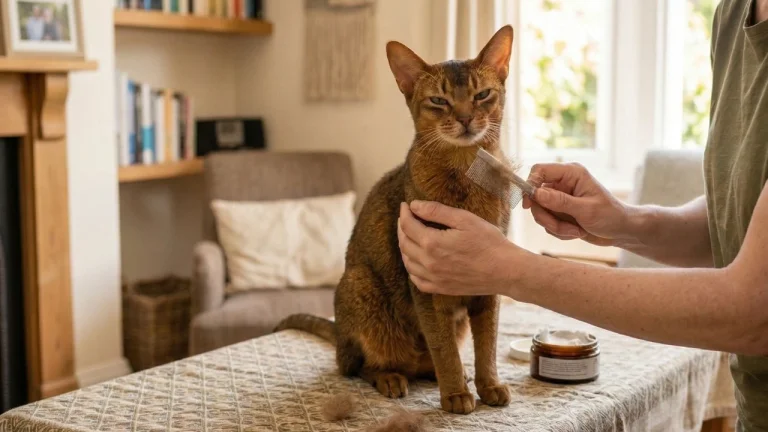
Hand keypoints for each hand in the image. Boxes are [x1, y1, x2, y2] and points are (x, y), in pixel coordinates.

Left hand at [397, 200, 515, 295]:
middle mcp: (428, 263)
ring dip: (405, 247)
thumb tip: (414, 205)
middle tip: (406, 217)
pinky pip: (417, 280)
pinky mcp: (441, 288)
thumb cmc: (489, 242)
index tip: (405, 205)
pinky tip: (416, 261)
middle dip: (402, 228)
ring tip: (409, 236)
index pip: (408, 226)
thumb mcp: (464, 219)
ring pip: (408, 262)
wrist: (506, 271)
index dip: (404, 213)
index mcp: (433, 243)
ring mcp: (434, 278)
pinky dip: (412, 269)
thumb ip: (436, 211)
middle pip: (404, 243)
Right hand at [523, 163, 635, 246]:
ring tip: (575, 231)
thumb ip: (560, 201)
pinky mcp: (559, 212)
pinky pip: (546, 222)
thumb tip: (536, 193)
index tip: (529, 205)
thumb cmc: (610, 216)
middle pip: (536, 196)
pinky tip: (576, 232)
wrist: (621, 231)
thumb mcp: (586, 210)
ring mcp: (559, 198)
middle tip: (560, 228)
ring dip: (554, 226)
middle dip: (546, 216)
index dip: (530, 185)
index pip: (540, 170)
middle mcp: (562, 183)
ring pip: (540, 212)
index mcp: (571, 174)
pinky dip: (558, 231)